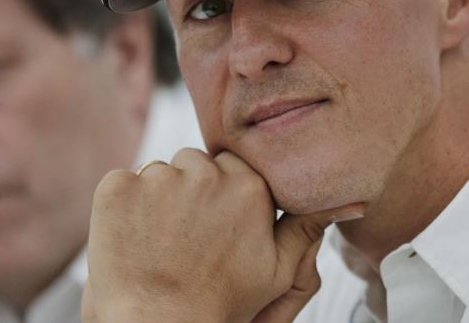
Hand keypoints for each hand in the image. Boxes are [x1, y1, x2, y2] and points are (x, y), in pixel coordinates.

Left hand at [82, 149, 363, 322]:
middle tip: (185, 238)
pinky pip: (122, 181)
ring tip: (159, 243)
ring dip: (157, 198)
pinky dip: (124, 206)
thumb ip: (306, 228)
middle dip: (190, 192)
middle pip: (194, 165)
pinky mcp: (117, 187)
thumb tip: (351, 202)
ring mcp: (157, 177)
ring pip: (160, 172)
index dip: (219, 197)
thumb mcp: (276, 271)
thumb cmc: (219, 304)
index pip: (230, 169)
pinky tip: (131, 238)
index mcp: (248, 187)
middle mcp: (205, 172)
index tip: (211, 226)